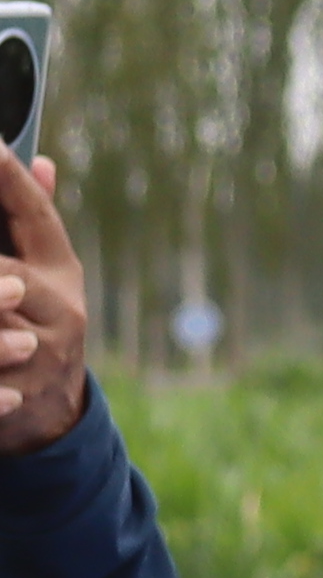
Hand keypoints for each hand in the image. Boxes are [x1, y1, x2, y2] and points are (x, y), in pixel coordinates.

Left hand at [0, 156, 88, 460]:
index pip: (36, 215)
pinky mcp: (16, 394)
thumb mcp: (44, 276)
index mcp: (62, 273)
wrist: (51, 416)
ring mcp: (41, 355)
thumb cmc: (35, 326)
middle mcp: (60, 310)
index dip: (10, 179)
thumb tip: (40, 161)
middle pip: (5, 276)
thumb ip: (31, 222)